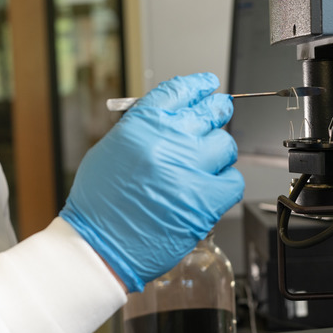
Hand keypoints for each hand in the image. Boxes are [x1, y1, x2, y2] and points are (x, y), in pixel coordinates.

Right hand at [60, 73, 243, 291]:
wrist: (99, 246)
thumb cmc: (99, 206)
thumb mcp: (110, 152)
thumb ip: (141, 131)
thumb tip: (171, 120)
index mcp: (141, 124)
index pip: (180, 91)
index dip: (199, 86)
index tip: (207, 86)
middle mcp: (168, 140)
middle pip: (210, 112)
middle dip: (217, 113)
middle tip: (218, 117)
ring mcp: (189, 169)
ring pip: (225, 146)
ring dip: (217, 155)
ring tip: (202, 169)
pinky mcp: (205, 200)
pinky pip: (233, 181)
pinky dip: (225, 185)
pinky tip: (210, 191)